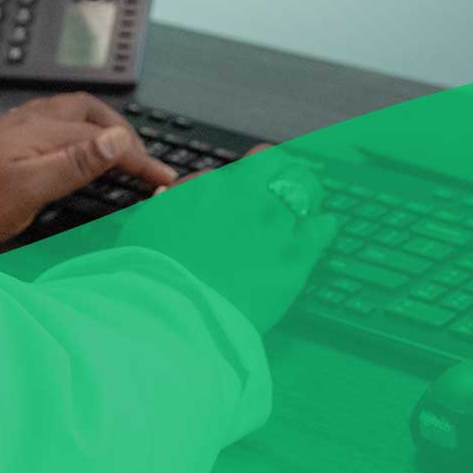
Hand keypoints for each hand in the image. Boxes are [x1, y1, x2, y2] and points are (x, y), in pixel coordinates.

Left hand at [0, 93, 177, 254]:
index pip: (105, 137)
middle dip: (123, 131)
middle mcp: (27, 121)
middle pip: (89, 112)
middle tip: (143, 161)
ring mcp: (11, 129)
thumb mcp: (28, 191)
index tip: (163, 178)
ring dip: (98, 128)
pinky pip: (49, 124)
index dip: (139, 157)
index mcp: (39, 130)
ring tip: (116, 152)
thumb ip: (74, 163)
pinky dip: (74, 134)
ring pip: (68, 114)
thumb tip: (117, 140)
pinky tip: (69, 153)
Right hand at [115, 146, 338, 333]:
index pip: (258, 160)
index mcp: (217, 187)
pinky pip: (323, 230)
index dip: (262, 167)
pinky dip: (323, 225)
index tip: (261, 176)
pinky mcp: (294, 260)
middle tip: (289, 184)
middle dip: (289, 174)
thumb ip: (168, 206)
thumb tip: (170, 197)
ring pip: (308, 191)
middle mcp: (251, 200)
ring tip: (308, 204)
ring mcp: (276, 228)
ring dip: (308, 194)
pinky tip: (322, 227)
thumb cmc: (154, 271)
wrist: (174, 311)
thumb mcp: (149, 224)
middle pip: (287, 168)